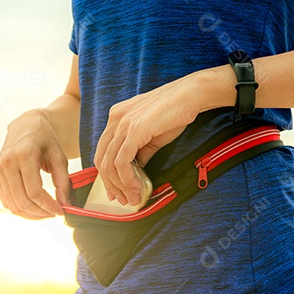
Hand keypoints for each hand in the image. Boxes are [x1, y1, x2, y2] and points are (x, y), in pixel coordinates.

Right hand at [0, 110, 71, 219]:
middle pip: (22, 201)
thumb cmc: (44, 140)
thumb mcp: (59, 156)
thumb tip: (64, 204)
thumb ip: (63, 181)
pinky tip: (34, 207)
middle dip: (40, 213)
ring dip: (31, 214)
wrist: (26, 126)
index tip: (61, 211)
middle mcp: (7, 164)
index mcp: (23, 155)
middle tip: (54, 213)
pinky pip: (7, 201)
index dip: (48, 206)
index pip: (34, 191)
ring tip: (46, 212)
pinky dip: (21, 209)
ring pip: (13, 205)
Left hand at [93, 73, 211, 205]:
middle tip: (123, 199)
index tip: (116, 191)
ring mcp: (122, 123)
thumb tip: (134, 171)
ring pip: (109, 163)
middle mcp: (115, 119)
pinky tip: (137, 186)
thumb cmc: (175, 112)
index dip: (107, 174)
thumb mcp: (151, 134)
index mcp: (116, 117)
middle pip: (101, 159)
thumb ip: (140, 151)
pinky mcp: (134, 130)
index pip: (103, 150)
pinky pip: (122, 161)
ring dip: (120, 185)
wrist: (191, 94)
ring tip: (133, 197)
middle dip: (110, 184)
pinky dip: (127, 178)